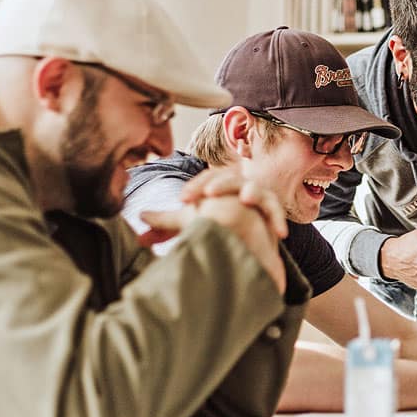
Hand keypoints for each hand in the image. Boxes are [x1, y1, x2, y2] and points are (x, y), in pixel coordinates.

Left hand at [139, 171, 287, 294]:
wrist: (245, 239)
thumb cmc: (216, 225)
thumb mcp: (190, 223)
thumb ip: (166, 223)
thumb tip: (139, 218)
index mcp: (217, 184)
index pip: (206, 178)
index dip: (195, 187)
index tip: (183, 200)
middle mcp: (238, 185)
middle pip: (230, 178)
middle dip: (219, 185)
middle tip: (207, 196)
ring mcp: (257, 197)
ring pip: (256, 189)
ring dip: (252, 193)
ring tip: (244, 199)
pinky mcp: (272, 213)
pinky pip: (275, 212)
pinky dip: (277, 219)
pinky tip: (277, 232)